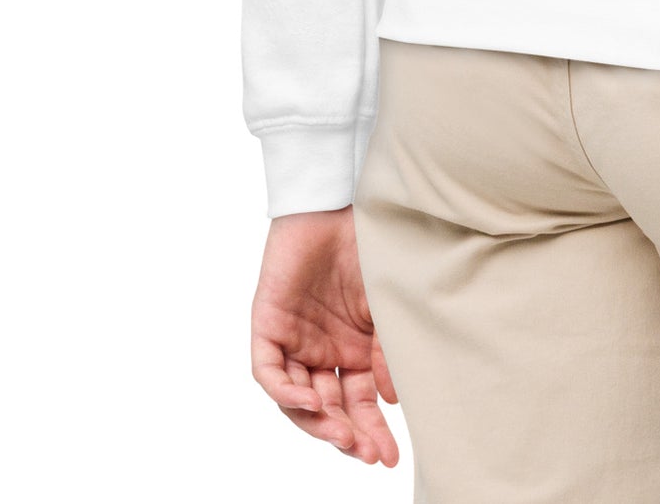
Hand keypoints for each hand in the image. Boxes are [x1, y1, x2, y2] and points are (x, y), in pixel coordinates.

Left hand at [250, 206, 400, 465]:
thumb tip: (390, 401)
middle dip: (348, 435)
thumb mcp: (386, 307)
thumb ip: (385, 353)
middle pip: (330, 408)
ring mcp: (294, 341)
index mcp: (352, 349)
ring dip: (318, 421)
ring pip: (297, 399)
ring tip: (343, 434)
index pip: (359, 402)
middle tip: (368, 454)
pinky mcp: (268, 325)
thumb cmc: (368, 247)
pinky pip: (269, 372)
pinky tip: (310, 401)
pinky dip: (285, 391)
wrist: (340, 203)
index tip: (388, 456)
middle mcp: (322, 351)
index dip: (371, 430)